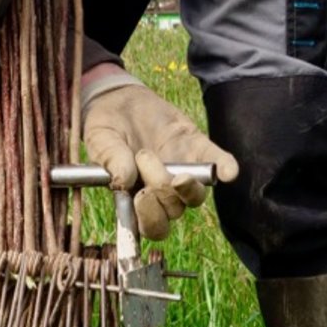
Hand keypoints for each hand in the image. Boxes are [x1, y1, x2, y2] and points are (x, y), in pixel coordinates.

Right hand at [82, 71, 238, 241]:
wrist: (118, 99)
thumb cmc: (105, 129)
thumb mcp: (99, 141)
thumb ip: (110, 159)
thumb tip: (123, 181)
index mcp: (135, 198)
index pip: (151, 226)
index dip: (151, 220)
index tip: (142, 197)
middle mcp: (162, 191)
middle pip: (173, 210)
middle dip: (160, 188)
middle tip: (143, 156)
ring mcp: (182, 171)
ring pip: (196, 196)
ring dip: (189, 188)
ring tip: (177, 174)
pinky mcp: (197, 148)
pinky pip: (217, 163)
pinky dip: (224, 167)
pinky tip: (227, 170)